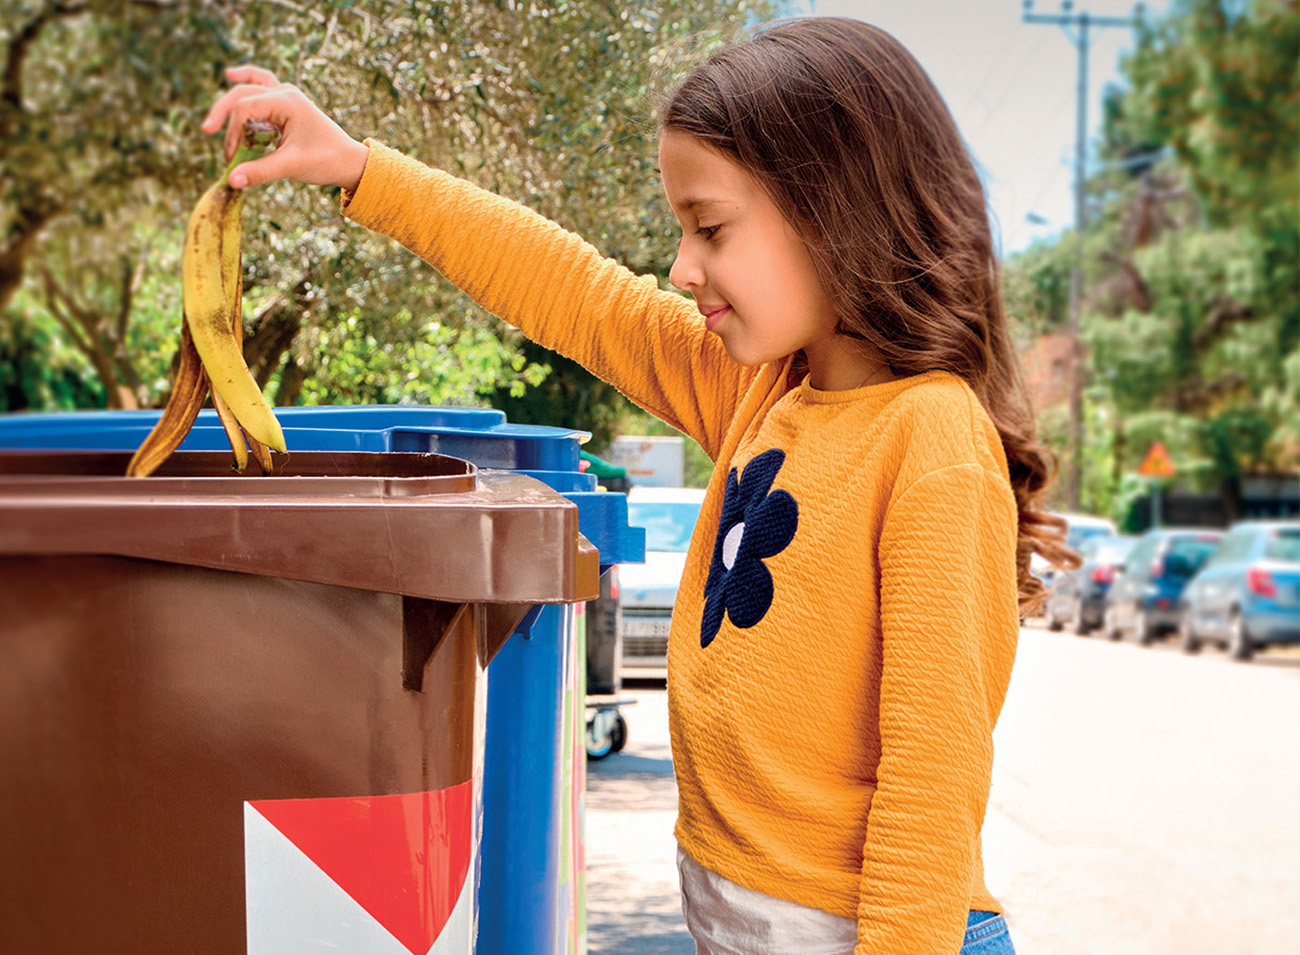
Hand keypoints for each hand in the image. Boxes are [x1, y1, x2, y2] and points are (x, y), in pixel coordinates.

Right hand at [201, 66, 369, 191]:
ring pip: (250, 88)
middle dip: (224, 115)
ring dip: (231, 103)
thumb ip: (260, 171)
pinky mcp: (288, 104)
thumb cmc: (326, 161)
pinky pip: (262, 84)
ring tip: (213, 121)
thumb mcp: (291, 166)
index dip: (233, 132)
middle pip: (242, 95)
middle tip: (208, 133)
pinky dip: (247, 79)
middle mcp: (285, 93)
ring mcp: (287, 95)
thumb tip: (231, 180)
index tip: (232, 158)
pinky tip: (230, 73)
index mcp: (287, 102)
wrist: (350, 162)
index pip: (245, 108)